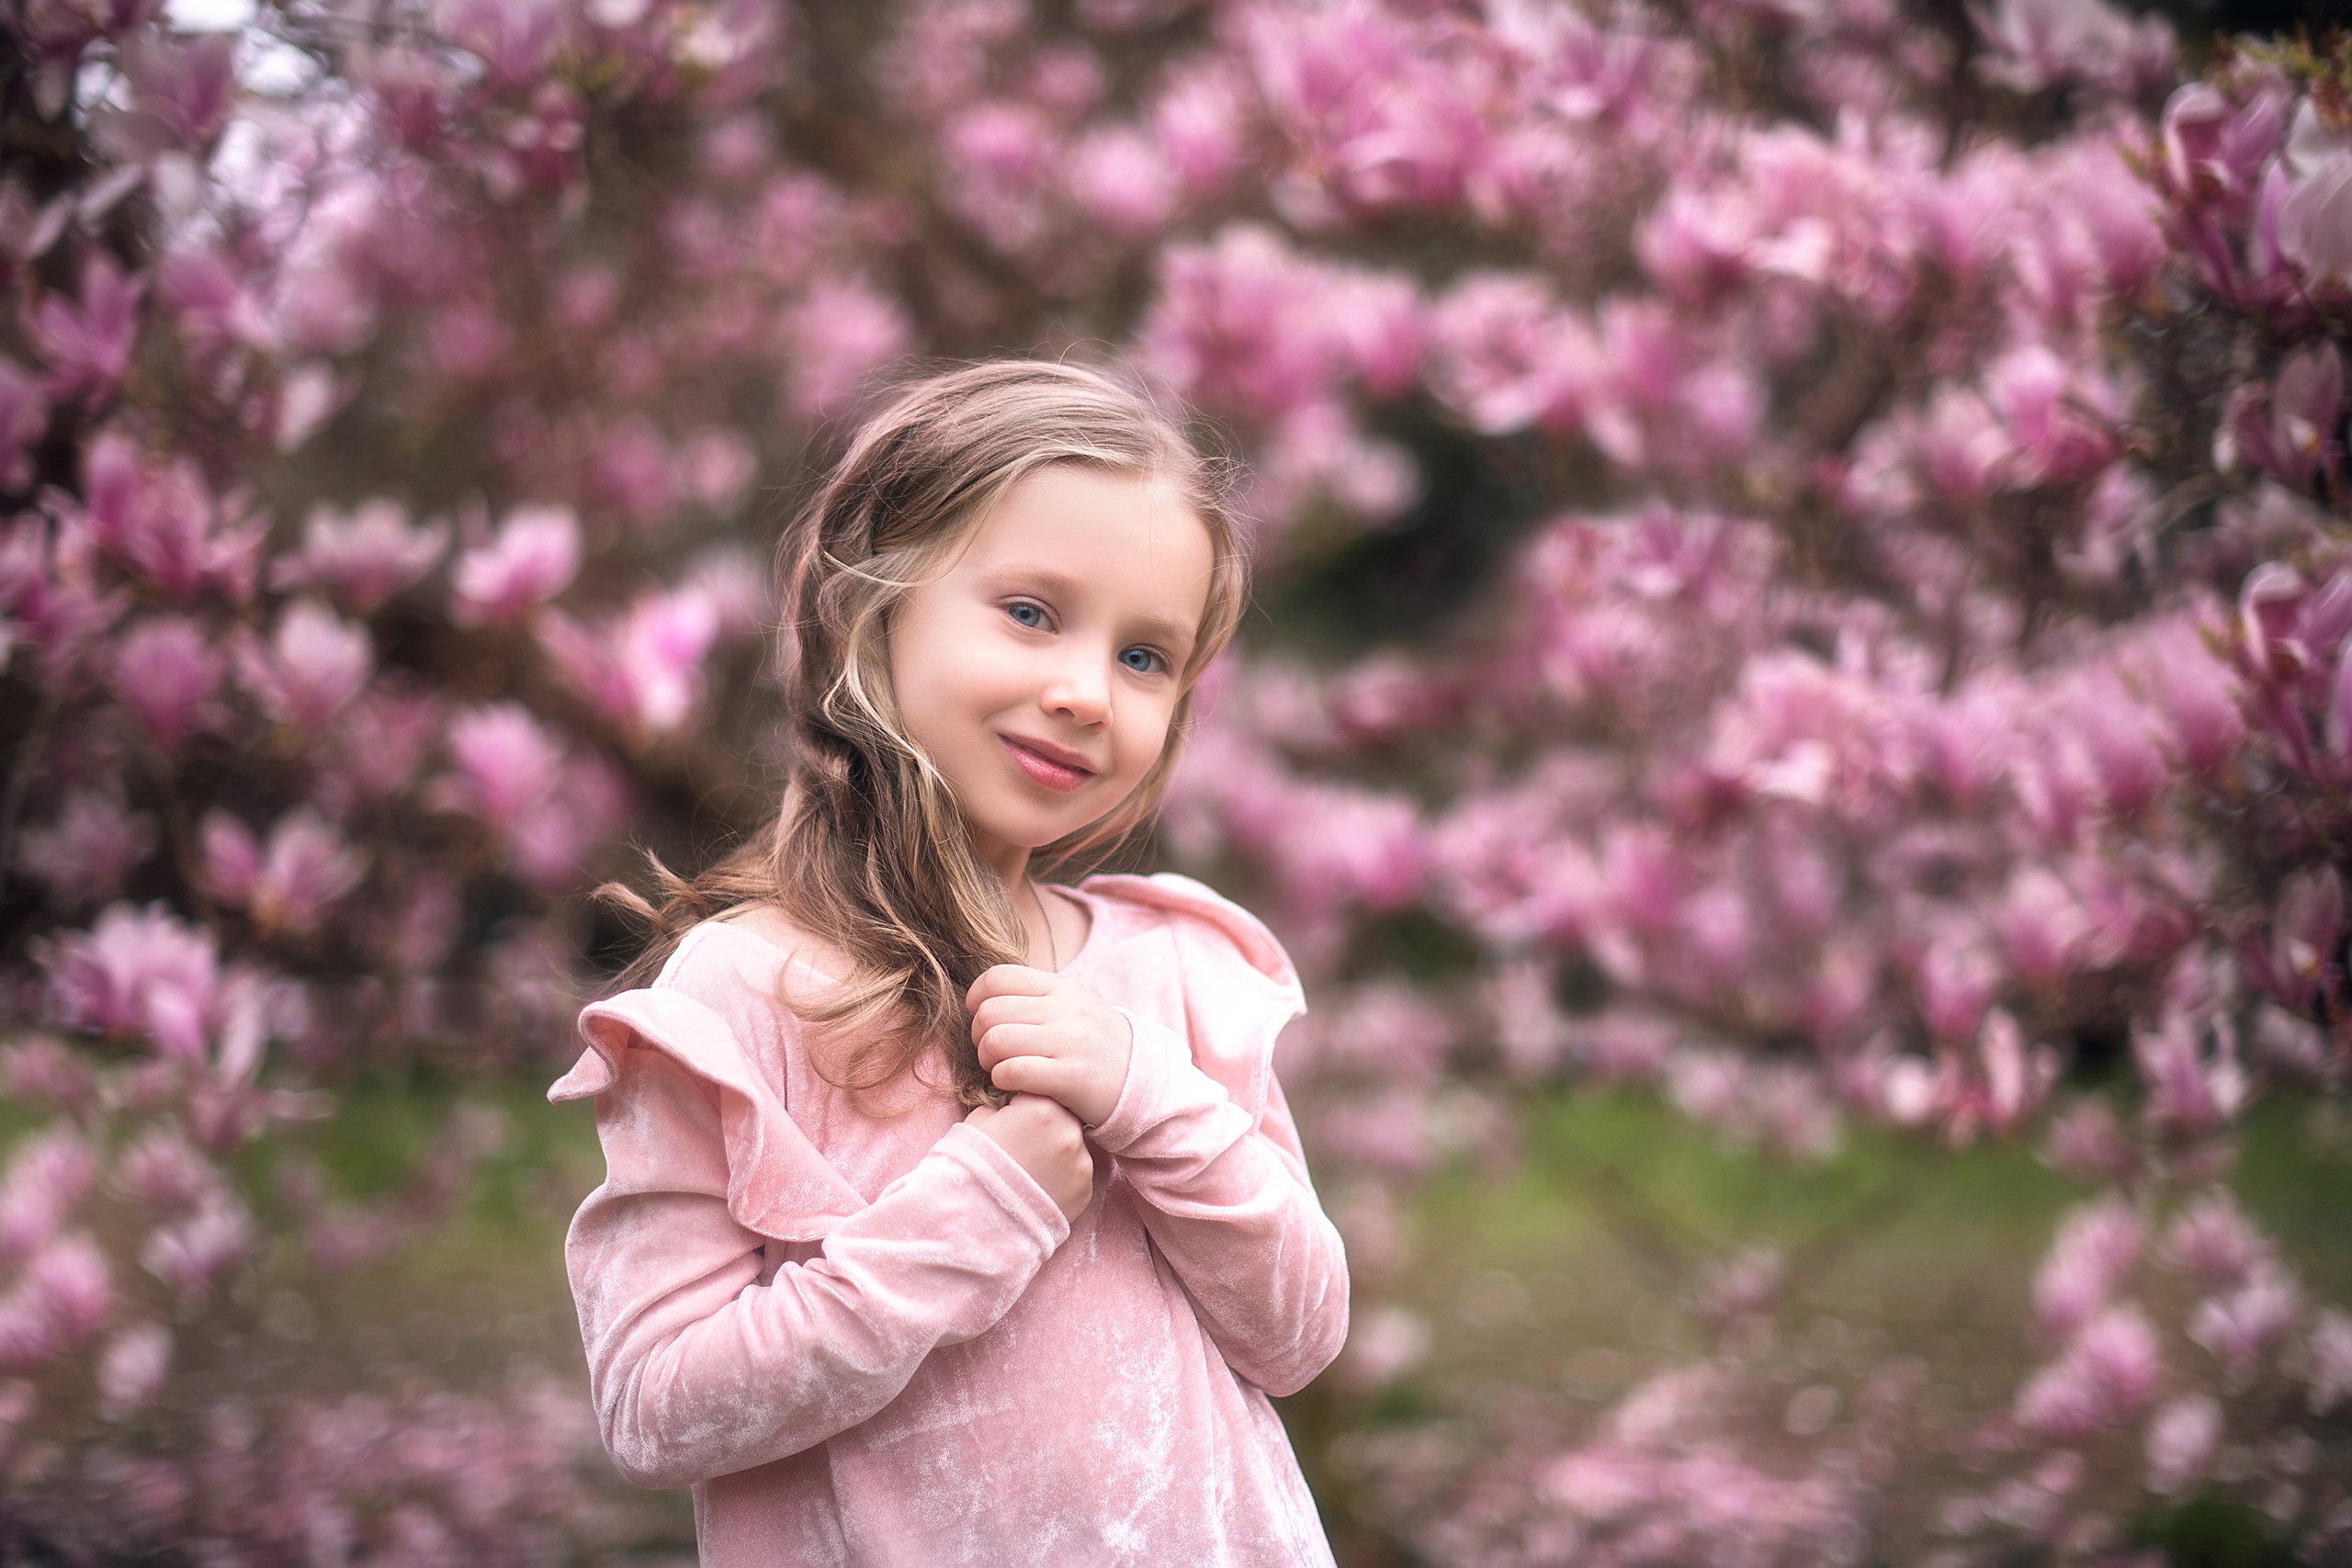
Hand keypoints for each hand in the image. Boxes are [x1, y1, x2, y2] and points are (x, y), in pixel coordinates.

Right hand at [963, 1094, 1092, 1222]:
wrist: (974, 1218)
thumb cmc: (970, 1164)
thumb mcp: (980, 1120)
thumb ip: (1005, 1106)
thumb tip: (1013, 1104)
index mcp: (1042, 1107)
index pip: (1041, 1090)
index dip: (1025, 1102)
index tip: (1014, 1117)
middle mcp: (1069, 1132)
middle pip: (1063, 1117)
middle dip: (1046, 1126)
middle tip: (1023, 1146)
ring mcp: (1080, 1163)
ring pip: (1073, 1147)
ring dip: (1057, 1153)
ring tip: (1029, 1170)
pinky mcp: (1085, 1190)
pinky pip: (1077, 1175)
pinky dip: (1062, 1178)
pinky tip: (1039, 1186)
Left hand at [967, 964, 1132, 1127]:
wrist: (1142, 1078)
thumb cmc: (1095, 1043)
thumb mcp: (1072, 1005)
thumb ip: (1034, 995)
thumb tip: (986, 994)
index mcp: (1060, 988)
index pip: (998, 978)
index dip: (976, 998)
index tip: (981, 1018)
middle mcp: (1064, 1010)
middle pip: (990, 1012)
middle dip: (978, 1035)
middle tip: (990, 1051)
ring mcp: (1069, 1043)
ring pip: (996, 1040)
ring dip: (987, 1059)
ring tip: (999, 1067)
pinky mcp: (1070, 1077)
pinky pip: (1014, 1071)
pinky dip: (1002, 1078)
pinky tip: (1011, 1082)